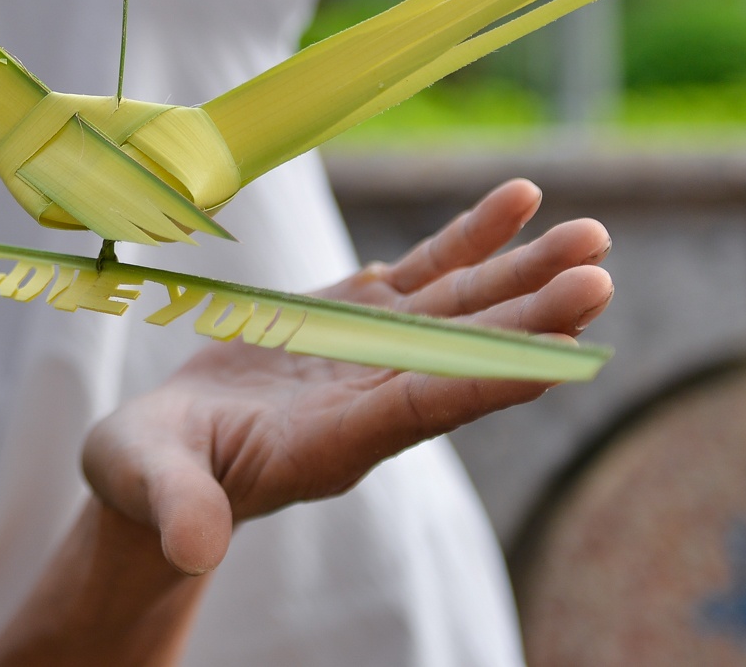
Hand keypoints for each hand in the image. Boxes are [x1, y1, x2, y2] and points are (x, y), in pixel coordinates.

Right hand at [81, 179, 611, 574]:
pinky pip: (425, 274)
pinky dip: (470, 238)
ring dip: (522, 273)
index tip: (558, 355)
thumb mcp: (150, 486)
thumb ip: (179, 506)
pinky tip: (519, 200)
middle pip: (461, 354)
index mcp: (328, 444)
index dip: (485, 378)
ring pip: (457, 310)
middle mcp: (367, 402)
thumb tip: (193, 545)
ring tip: (592, 233)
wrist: (158, 460)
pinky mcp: (351, 321)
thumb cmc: (147, 476)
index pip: (418, 408)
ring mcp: (367, 358)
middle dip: (530, 315)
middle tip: (599, 274)